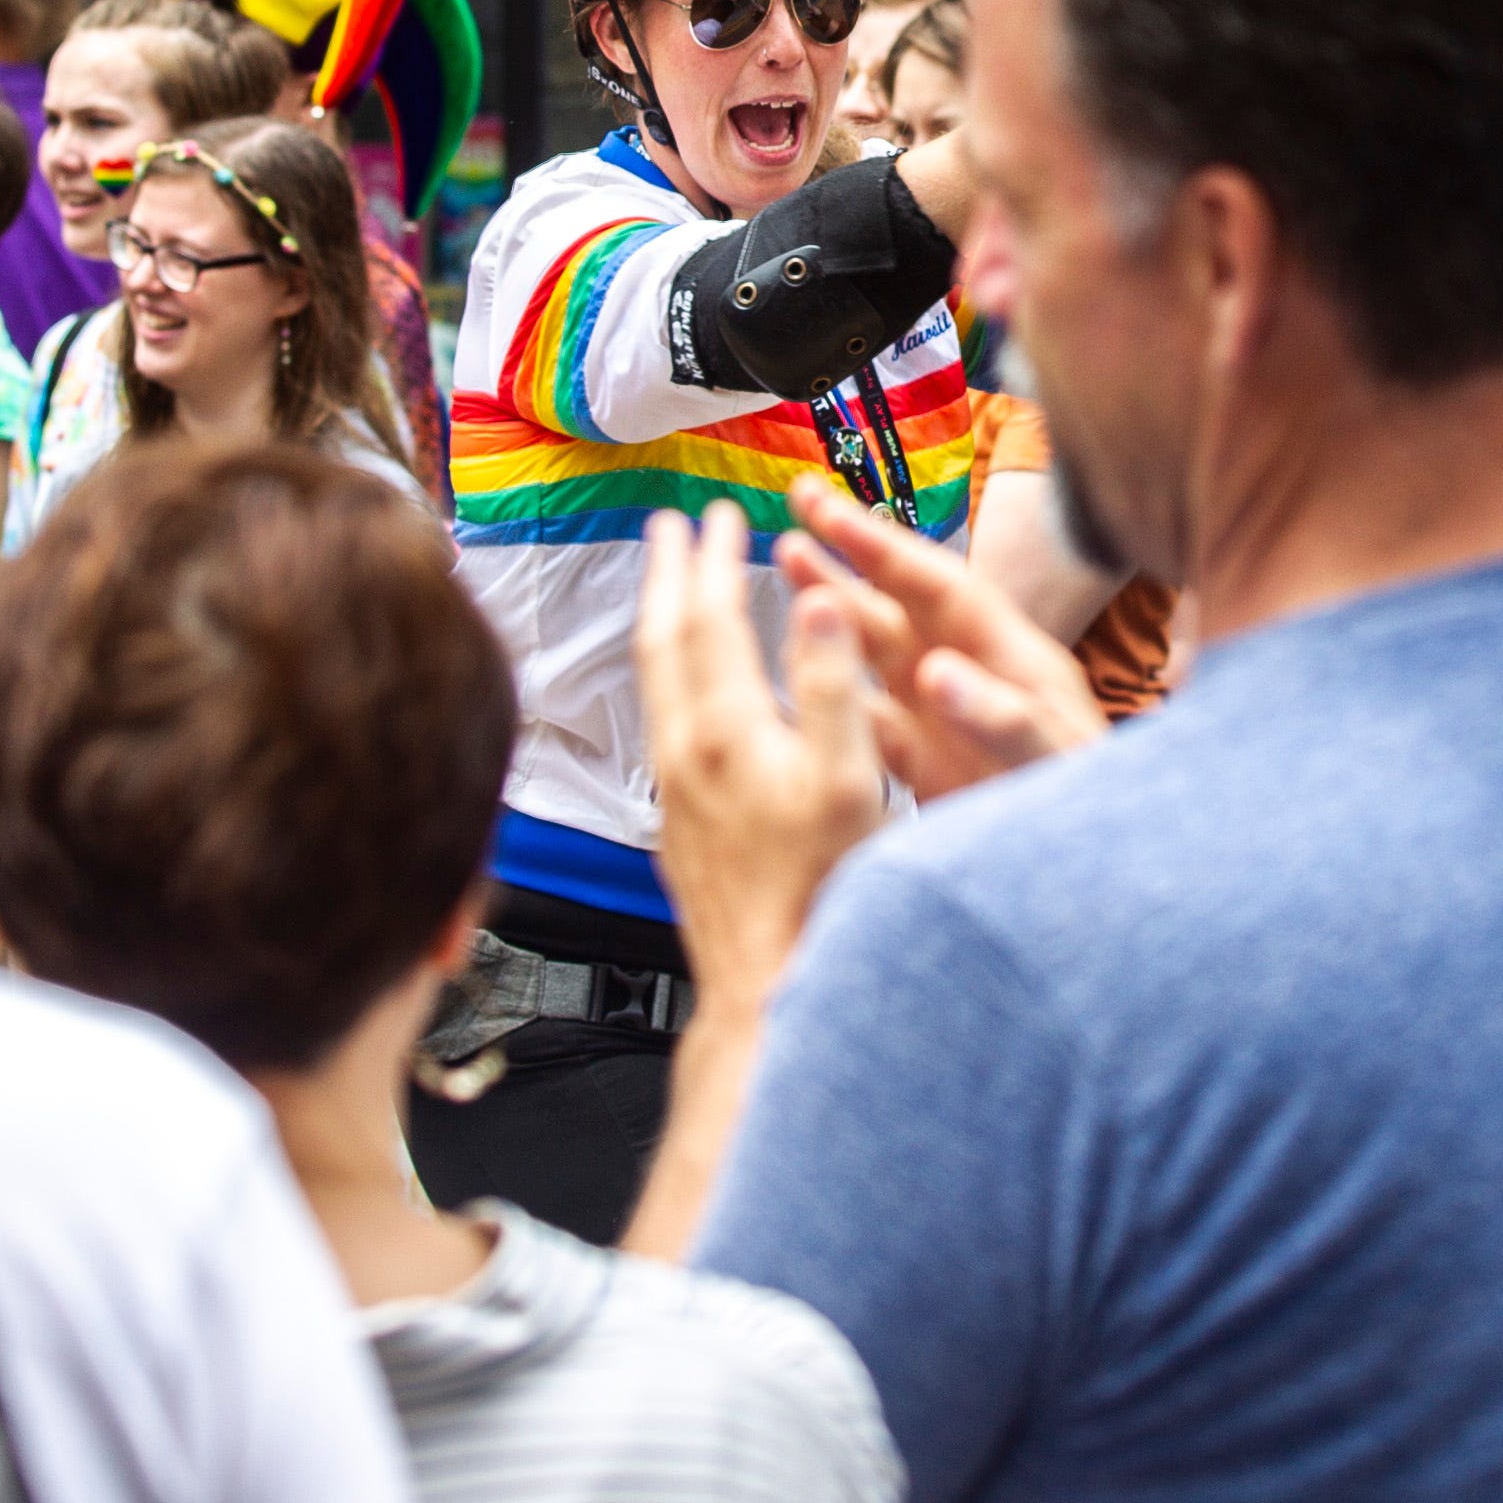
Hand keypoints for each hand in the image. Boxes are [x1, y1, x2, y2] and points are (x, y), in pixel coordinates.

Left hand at [636, 504, 885, 1022]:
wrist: (765, 988)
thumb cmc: (815, 896)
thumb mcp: (848, 783)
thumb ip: (831, 687)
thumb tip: (817, 602)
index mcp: (724, 732)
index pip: (710, 620)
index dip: (715, 560)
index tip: (721, 514)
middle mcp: (684, 754)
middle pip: (662, 640)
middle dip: (668, 575)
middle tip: (671, 527)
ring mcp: (673, 790)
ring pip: (654, 682)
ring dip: (662, 621)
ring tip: (672, 588)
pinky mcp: (676, 822)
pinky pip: (662, 720)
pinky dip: (671, 676)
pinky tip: (688, 688)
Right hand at [774, 472, 1106, 801]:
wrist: (1101, 867)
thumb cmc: (1092, 804)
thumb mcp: (1054, 758)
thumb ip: (1002, 716)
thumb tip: (936, 673)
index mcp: (1011, 656)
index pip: (938, 586)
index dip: (881, 547)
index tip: (828, 511)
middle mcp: (973, 675)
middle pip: (900, 605)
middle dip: (847, 556)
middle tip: (796, 499)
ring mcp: (947, 721)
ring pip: (878, 654)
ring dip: (833, 612)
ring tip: (786, 561)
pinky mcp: (931, 768)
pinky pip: (871, 722)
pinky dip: (834, 699)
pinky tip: (796, 678)